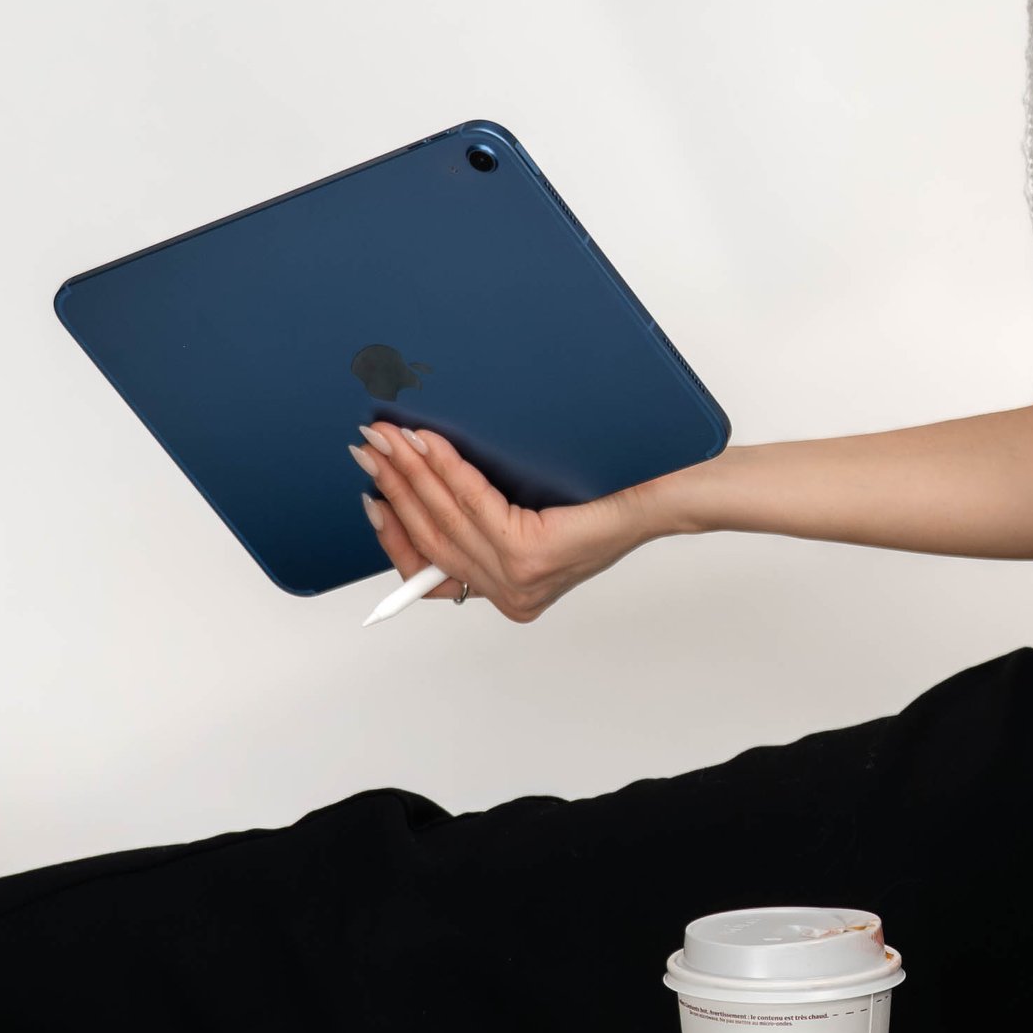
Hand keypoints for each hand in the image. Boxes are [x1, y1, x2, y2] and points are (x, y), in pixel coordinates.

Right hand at [351, 423, 670, 623]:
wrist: (665, 492)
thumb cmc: (608, 495)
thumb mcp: (537, 514)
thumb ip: (487, 520)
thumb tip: (421, 486)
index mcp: (510, 593)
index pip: (431, 572)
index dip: (394, 534)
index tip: (371, 496)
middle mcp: (513, 594)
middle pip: (431, 538)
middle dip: (392, 487)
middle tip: (368, 447)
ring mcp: (522, 578)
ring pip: (445, 518)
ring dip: (408, 472)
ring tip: (386, 437)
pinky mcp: (532, 553)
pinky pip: (472, 503)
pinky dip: (444, 469)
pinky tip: (427, 443)